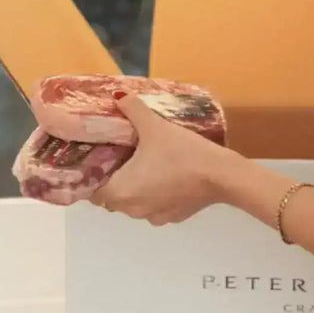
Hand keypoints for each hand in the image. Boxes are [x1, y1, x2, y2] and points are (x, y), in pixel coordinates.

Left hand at [91, 94, 232, 224]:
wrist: (220, 175)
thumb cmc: (181, 152)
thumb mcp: (155, 126)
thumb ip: (132, 109)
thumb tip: (117, 95)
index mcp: (120, 191)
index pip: (92, 190)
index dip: (93, 175)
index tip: (99, 159)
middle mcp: (133, 210)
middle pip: (112, 198)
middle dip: (114, 180)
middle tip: (121, 157)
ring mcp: (154, 217)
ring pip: (134, 204)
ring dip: (135, 189)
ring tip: (144, 165)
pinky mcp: (173, 218)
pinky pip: (155, 207)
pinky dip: (156, 195)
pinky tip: (166, 177)